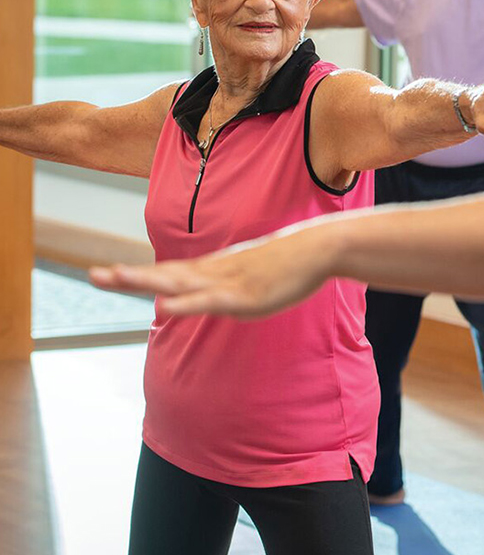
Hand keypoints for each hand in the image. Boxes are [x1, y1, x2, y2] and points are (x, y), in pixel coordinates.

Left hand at [89, 224, 332, 318]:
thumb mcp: (254, 273)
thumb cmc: (290, 261)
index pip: (170, 271)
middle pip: (166, 274)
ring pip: (180, 282)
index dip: (139, 273)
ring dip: (147, 280)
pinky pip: (210, 301)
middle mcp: (215, 273)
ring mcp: (228, 282)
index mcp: (216, 269)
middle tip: (94, 275)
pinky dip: (186, 303)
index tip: (106, 273)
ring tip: (115, 277)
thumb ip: (233, 283)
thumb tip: (223, 291)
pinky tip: (165, 306)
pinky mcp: (245, 295)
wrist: (319, 248)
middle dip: (130, 276)